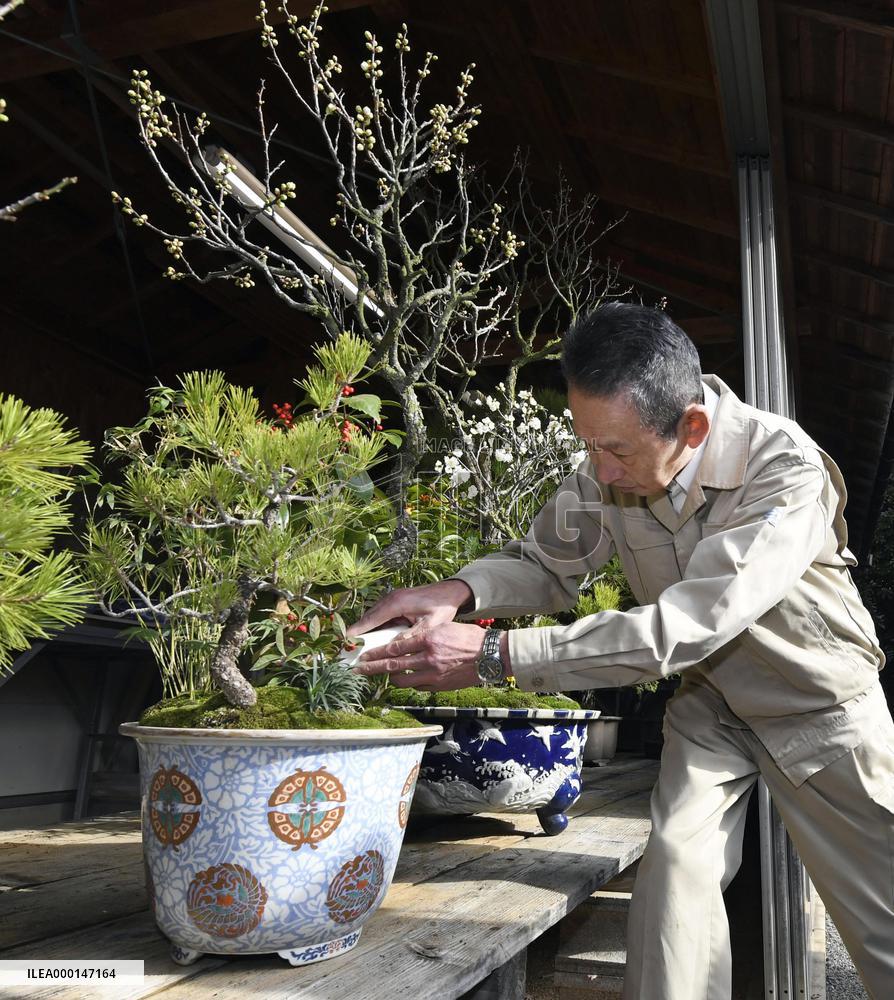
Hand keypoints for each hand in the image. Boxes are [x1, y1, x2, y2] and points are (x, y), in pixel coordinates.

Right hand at [347, 579, 473, 637]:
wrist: (452, 591)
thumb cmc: (442, 607)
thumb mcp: (429, 626)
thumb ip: (411, 636)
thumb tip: (393, 649)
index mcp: (396, 603)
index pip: (371, 619)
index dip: (357, 631)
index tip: (345, 642)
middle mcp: (391, 598)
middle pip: (368, 617)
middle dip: (358, 633)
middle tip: (347, 649)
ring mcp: (393, 598)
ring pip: (374, 615)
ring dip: (366, 629)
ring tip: (357, 646)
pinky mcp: (396, 600)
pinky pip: (381, 614)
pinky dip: (375, 625)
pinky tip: (374, 638)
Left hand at [353, 621, 486, 690]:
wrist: (490, 655)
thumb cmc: (468, 638)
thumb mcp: (443, 628)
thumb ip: (422, 636)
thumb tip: (402, 643)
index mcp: (428, 639)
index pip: (394, 647)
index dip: (376, 653)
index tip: (364, 655)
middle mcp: (428, 658)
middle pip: (392, 666)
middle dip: (372, 668)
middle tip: (358, 670)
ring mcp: (433, 674)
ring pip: (402, 680)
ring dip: (389, 677)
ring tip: (381, 674)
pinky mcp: (439, 686)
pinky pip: (416, 686)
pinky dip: (408, 682)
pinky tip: (405, 679)